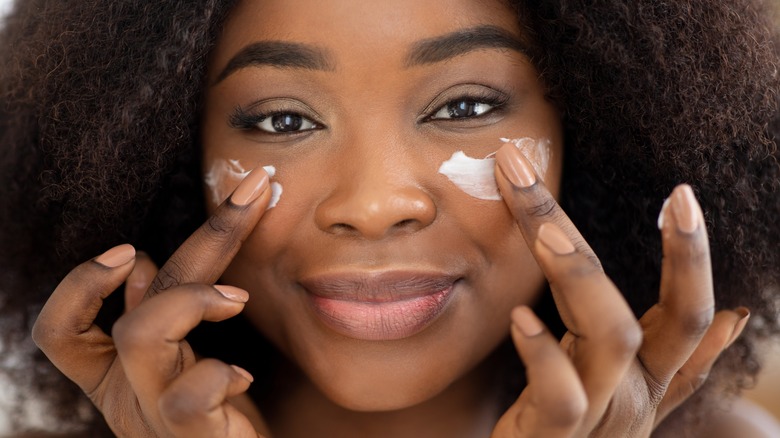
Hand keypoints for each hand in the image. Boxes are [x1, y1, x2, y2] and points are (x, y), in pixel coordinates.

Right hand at [32, 167, 272, 437]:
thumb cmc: (217, 413)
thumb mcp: (182, 360)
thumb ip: (162, 315)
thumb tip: (142, 264)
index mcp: (114, 376)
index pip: (61, 332)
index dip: (80, 286)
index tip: (130, 248)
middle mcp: (126, 396)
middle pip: (132, 308)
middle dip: (205, 237)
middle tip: (252, 193)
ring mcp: (154, 419)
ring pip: (141, 338)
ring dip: (193, 300)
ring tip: (238, 297)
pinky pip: (185, 400)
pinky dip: (216, 374)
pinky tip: (241, 376)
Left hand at [490, 143, 748, 437]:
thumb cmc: (566, 433)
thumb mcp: (626, 394)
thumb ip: (677, 363)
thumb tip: (736, 319)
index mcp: (649, 378)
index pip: (689, 314)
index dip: (693, 257)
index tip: (680, 194)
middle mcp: (632, 396)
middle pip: (663, 315)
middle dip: (645, 244)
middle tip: (602, 181)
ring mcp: (597, 420)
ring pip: (613, 339)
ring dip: (579, 275)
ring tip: (546, 230)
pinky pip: (561, 398)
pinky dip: (542, 355)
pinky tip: (520, 315)